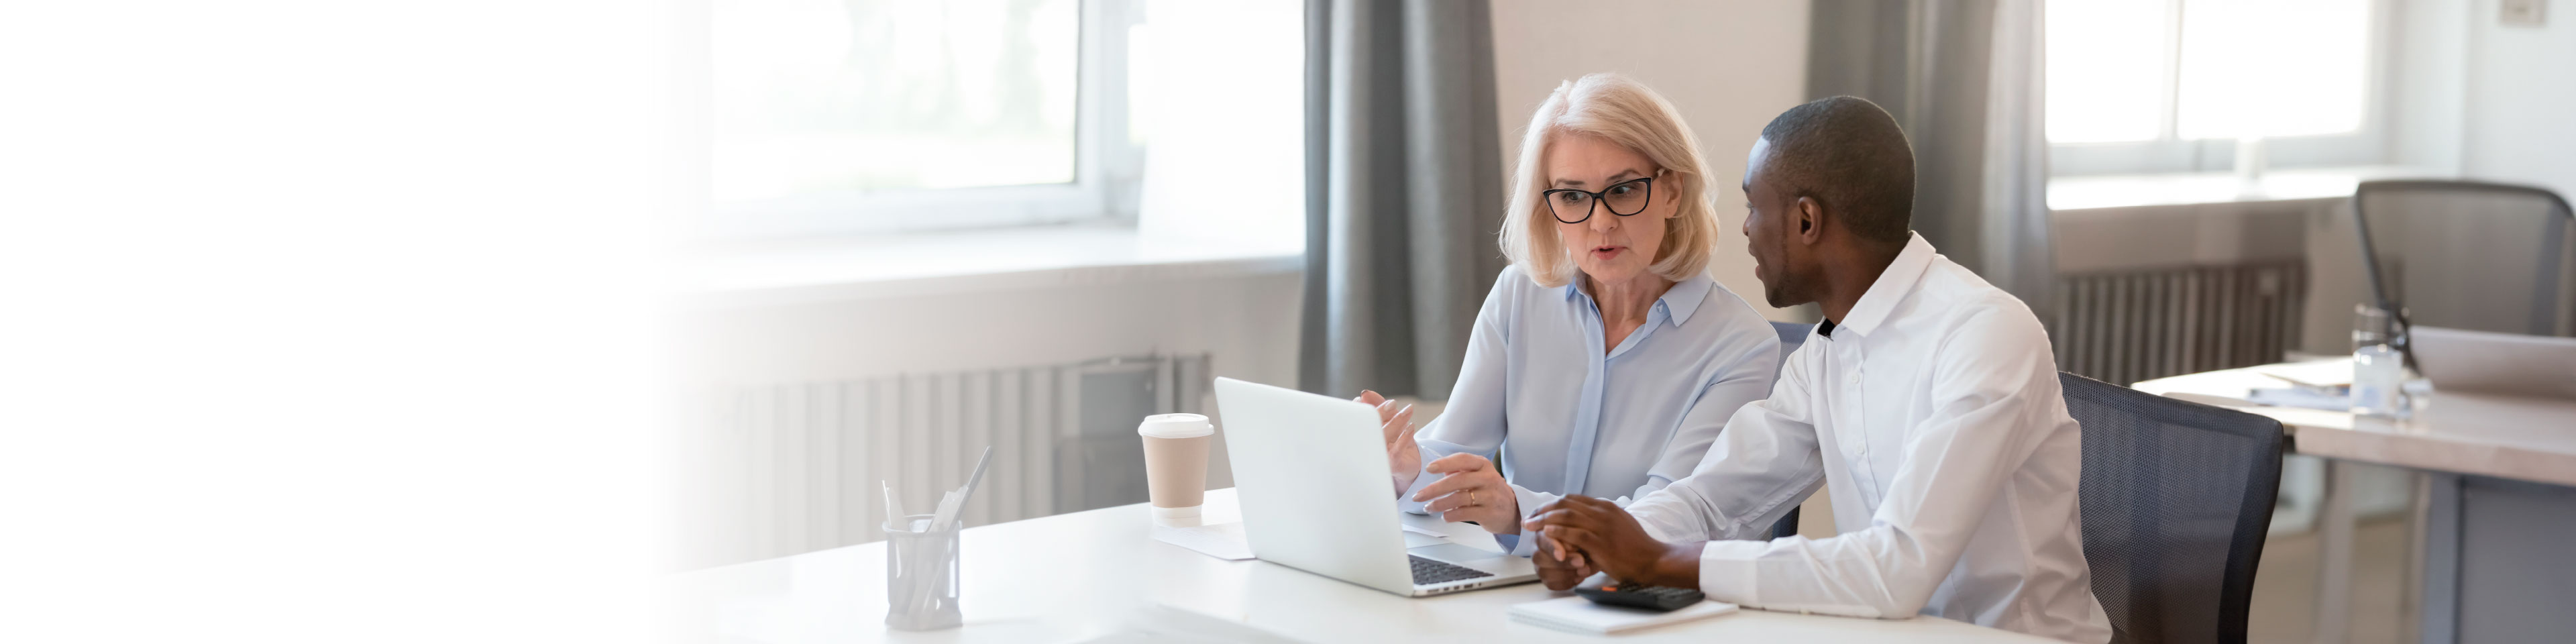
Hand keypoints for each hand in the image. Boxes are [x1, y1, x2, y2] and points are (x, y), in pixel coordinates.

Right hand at [1355, 390, 1419, 493]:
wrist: (1409, 463)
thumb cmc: (1394, 439)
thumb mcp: (1389, 418)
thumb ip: (1378, 404)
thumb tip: (1366, 393)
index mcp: (1363, 436)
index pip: (1356, 421)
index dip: (1358, 409)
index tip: (1362, 399)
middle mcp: (1367, 448)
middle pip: (1369, 429)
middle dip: (1379, 413)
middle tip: (1391, 403)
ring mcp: (1378, 457)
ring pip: (1383, 437)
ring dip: (1396, 422)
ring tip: (1407, 411)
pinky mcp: (1391, 465)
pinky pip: (1396, 451)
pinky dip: (1404, 437)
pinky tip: (1411, 427)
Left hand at [1412, 453, 1518, 532]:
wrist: (1512, 510)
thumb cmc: (1488, 490)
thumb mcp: (1477, 475)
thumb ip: (1459, 471)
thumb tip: (1438, 469)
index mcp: (1483, 465)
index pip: (1463, 459)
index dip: (1445, 463)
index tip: (1429, 468)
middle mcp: (1488, 478)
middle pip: (1457, 481)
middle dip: (1434, 489)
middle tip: (1419, 495)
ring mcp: (1490, 496)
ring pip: (1459, 498)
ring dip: (1439, 504)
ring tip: (1428, 507)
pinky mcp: (1489, 513)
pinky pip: (1465, 513)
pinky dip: (1451, 515)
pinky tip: (1444, 516)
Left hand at [1523, 495, 1698, 587]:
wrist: (1652, 559)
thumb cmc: (1636, 546)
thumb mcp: (1620, 523)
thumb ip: (1603, 518)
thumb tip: (1586, 516)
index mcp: (1606, 507)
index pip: (1573, 499)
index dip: (1552, 504)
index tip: (1539, 511)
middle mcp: (1603, 512)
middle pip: (1566, 504)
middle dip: (1543, 510)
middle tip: (1529, 517)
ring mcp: (1602, 526)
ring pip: (1567, 516)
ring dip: (1545, 520)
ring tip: (1531, 525)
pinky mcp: (1601, 543)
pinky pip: (1575, 534)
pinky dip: (1558, 532)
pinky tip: (1546, 533)